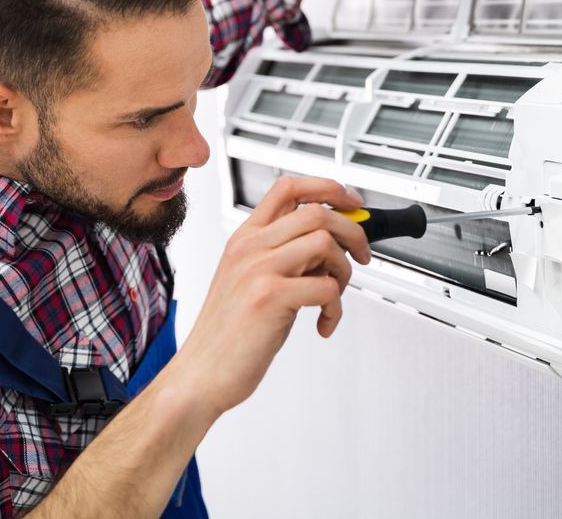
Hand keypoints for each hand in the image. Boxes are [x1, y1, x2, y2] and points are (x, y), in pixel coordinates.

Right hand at [172, 176, 370, 416]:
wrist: (201, 374)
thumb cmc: (227, 333)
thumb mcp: (248, 280)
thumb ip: (282, 256)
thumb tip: (329, 244)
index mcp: (244, 238)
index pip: (289, 188)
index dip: (329, 188)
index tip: (352, 204)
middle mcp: (249, 247)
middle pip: (316, 212)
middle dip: (353, 231)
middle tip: (361, 255)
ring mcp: (258, 270)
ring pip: (325, 243)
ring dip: (344, 270)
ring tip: (333, 295)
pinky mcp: (270, 297)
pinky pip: (326, 287)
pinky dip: (335, 308)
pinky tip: (322, 323)